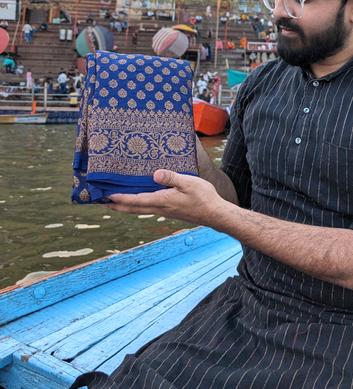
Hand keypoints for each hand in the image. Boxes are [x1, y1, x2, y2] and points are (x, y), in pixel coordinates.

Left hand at [106, 170, 224, 226]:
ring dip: (125, 206)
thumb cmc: (204, 197)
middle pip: (132, 209)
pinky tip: (138, 199)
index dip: (119, 198)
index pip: (135, 200)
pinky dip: (137, 204)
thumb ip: (172, 177)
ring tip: (114, 201)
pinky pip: (148, 208)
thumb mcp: (189, 182)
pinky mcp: (169, 211)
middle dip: (116, 206)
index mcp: (162, 201)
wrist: (216, 214)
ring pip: (139, 209)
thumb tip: (155, 174)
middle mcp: (160, 208)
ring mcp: (164, 211)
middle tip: (101, 202)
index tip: (105, 196)